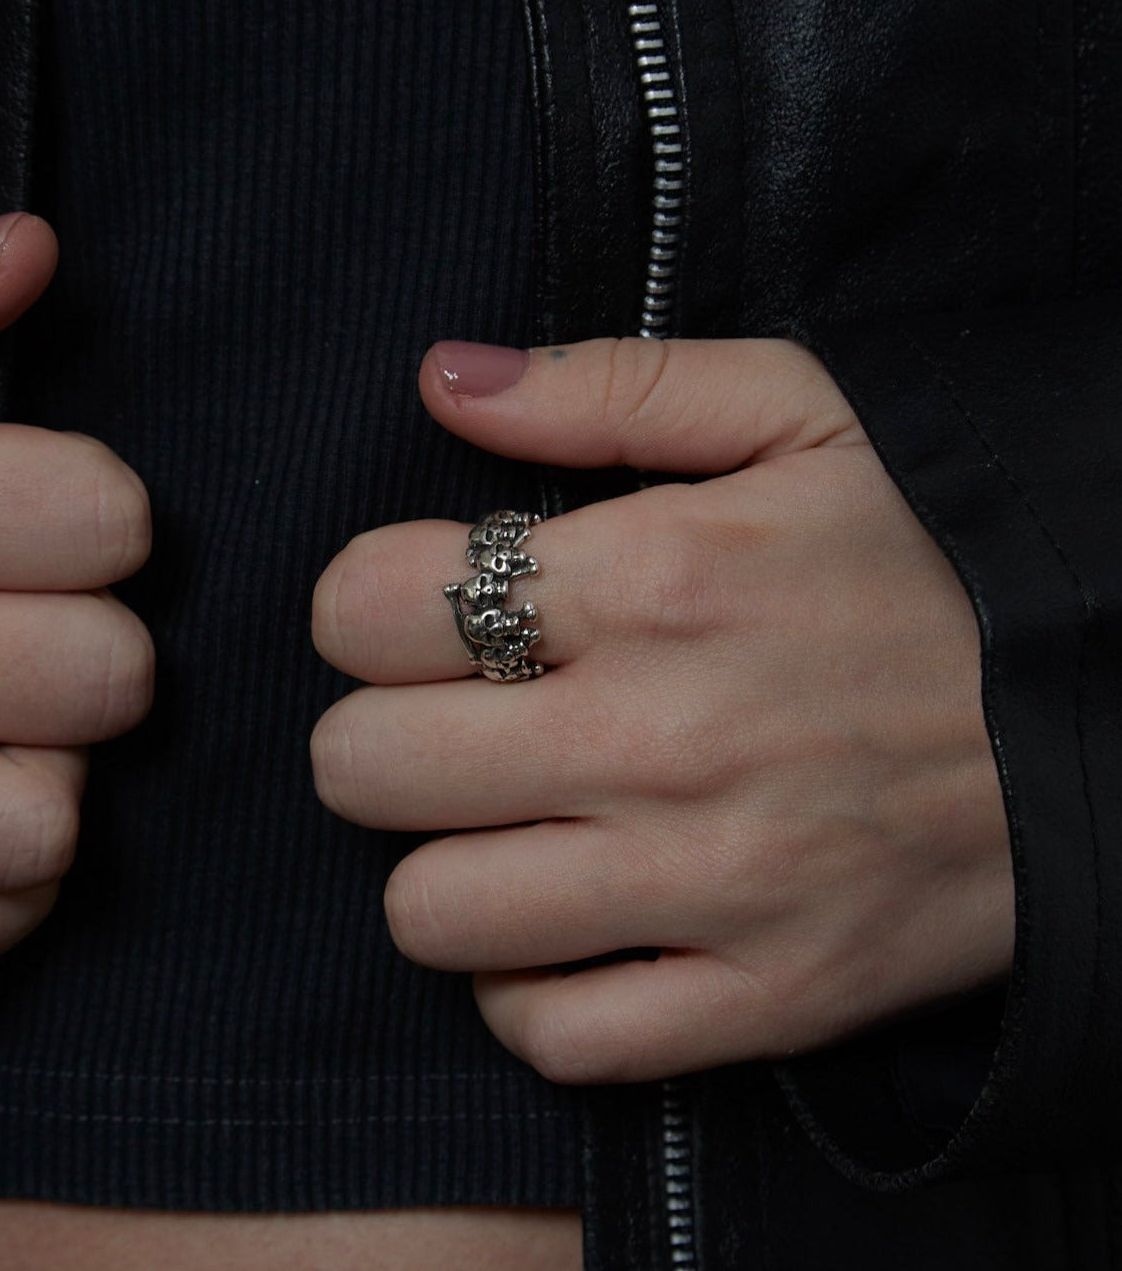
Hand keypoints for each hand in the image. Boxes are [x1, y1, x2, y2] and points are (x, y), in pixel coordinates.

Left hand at [312, 337, 1012, 1082]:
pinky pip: (554, 1035)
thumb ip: (605, 387)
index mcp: (654, 580)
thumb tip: (441, 378)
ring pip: (433, 913)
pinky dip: (527, 984)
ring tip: (504, 817)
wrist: (1110, 713)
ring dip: (440, 862)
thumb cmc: (935, 552)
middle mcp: (659, 741)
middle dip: (378, 731)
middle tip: (449, 714)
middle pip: (366, 766)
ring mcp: (709, 889)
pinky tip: (566, 917)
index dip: (365, 602)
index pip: (372, 608)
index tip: (415, 606)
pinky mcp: (761, 999)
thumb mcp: (800, 414)